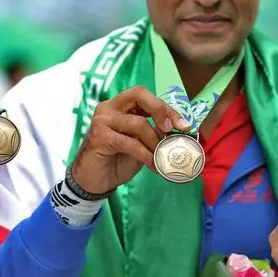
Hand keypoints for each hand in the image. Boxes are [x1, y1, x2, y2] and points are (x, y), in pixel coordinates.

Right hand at [70, 85, 190, 193]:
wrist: (94, 181)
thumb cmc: (117, 161)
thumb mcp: (141, 144)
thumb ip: (155, 132)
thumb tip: (179, 129)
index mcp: (119, 106)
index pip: (144, 95)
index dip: (165, 107)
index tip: (183, 124)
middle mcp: (109, 108)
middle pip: (139, 95)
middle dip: (161, 111)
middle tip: (173, 130)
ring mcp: (102, 121)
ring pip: (138, 123)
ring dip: (155, 141)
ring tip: (162, 156)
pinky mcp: (99, 137)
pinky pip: (130, 143)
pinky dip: (146, 154)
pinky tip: (153, 165)